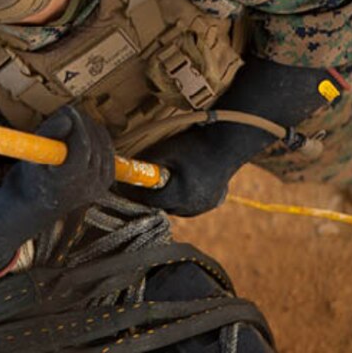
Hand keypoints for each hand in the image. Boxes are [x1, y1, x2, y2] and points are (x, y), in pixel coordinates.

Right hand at [6, 106, 114, 213]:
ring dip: (89, 128)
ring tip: (71, 121)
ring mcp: (100, 185)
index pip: (82, 147)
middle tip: (67, 111)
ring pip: (104, 144)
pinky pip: (108, 150)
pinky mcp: (106, 181)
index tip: (66, 110)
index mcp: (68, 183)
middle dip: (82, 122)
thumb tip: (68, 116)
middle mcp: (88, 187)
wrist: (37, 204)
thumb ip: (48, 133)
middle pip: (95, 144)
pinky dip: (97, 137)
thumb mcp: (30, 154)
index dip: (76, 124)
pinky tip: (82, 132)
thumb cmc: (30, 178)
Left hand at [116, 133, 234, 216]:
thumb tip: (127, 171)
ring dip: (167, 198)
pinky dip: (182, 198)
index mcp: (179, 194)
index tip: (124, 186)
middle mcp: (192, 205)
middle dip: (150, 196)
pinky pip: (190, 205)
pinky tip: (181, 184)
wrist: (228, 143)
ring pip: (176, 208)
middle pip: (162, 207)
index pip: (148, 201)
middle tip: (141, 183)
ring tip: (162, 182)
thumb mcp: (165, 151)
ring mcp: (204, 206)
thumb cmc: (194, 145)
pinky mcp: (213, 203)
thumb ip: (146, 163)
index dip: (134, 193)